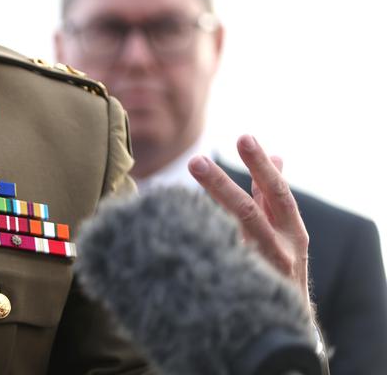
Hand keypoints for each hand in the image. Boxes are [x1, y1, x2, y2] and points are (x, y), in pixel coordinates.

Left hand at [188, 135, 312, 317]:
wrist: (288, 327)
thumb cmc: (283, 266)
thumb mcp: (287, 232)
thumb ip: (274, 197)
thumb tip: (276, 155)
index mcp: (293, 234)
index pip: (278, 194)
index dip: (262, 166)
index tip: (244, 137)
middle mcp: (279, 253)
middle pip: (248, 214)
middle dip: (222, 187)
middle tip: (195, 160)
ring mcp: (256, 273)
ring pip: (227, 241)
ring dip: (199, 218)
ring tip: (172, 196)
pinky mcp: (236, 290)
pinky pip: (211, 267)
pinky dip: (192, 249)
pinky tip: (170, 232)